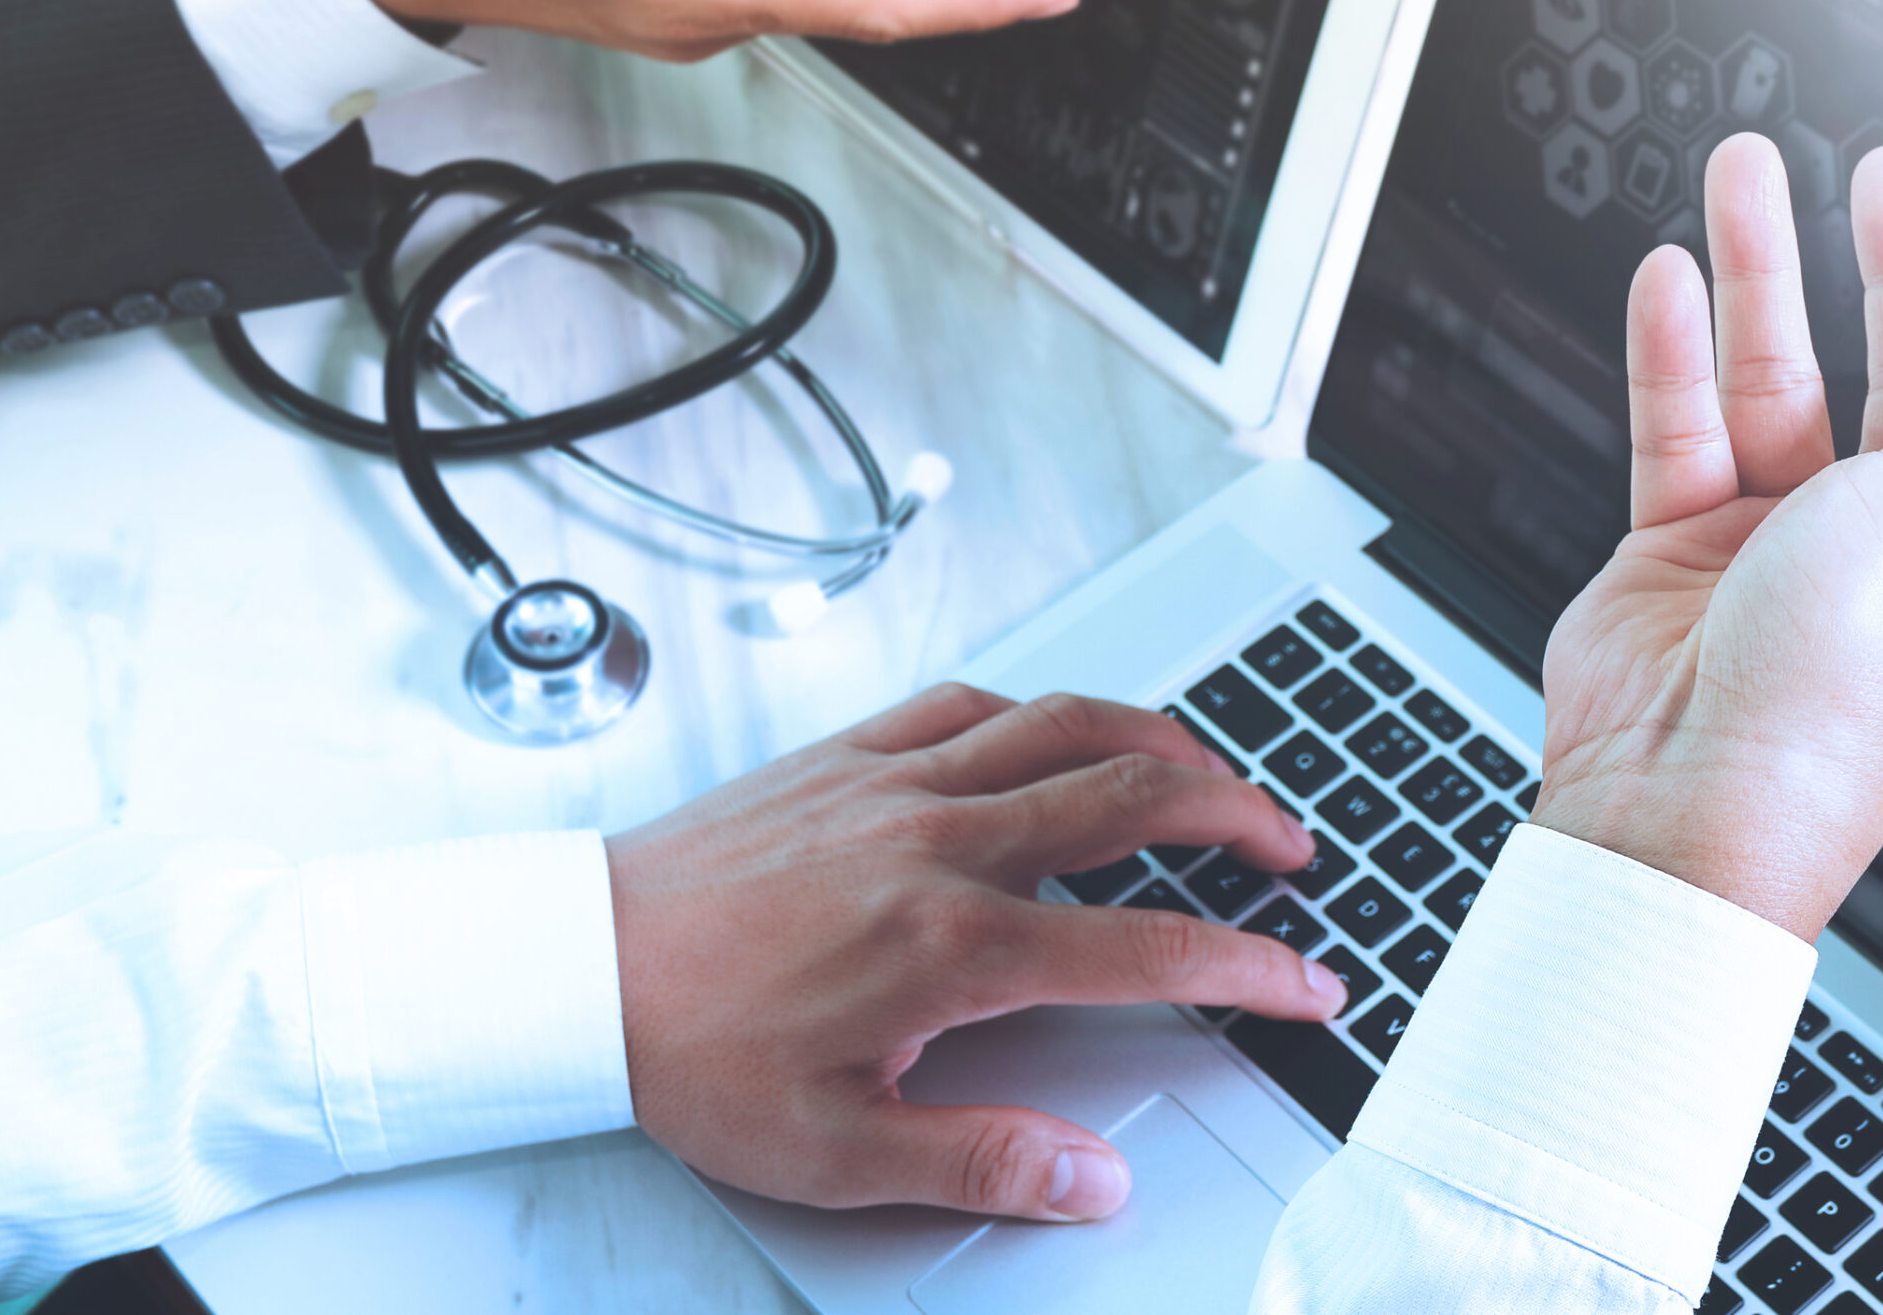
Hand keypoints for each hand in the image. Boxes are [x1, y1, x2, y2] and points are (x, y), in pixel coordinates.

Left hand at [606, 686, 1343, 1220]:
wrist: (576, 966)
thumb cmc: (693, 1055)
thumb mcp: (836, 1153)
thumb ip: (982, 1161)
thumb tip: (1095, 1180)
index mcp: (951, 947)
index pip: (1147, 949)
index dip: (1249, 967)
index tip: (1306, 984)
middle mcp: (940, 843)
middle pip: (1135, 793)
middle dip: (1240, 815)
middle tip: (1293, 847)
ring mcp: (896, 781)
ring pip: (1068, 723)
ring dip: (1164, 739)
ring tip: (1217, 772)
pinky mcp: (851, 751)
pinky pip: (974, 703)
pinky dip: (1045, 711)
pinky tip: (1067, 734)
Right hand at [1530, 133, 1882, 939]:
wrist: (1679, 803)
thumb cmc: (1828, 702)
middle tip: (1882, 173)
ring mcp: (1790, 543)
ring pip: (1781, 378)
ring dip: (1764, 275)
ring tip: (1746, 172)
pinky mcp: (1691, 547)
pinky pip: (1688, 425)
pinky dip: (1677, 351)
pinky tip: (1672, 281)